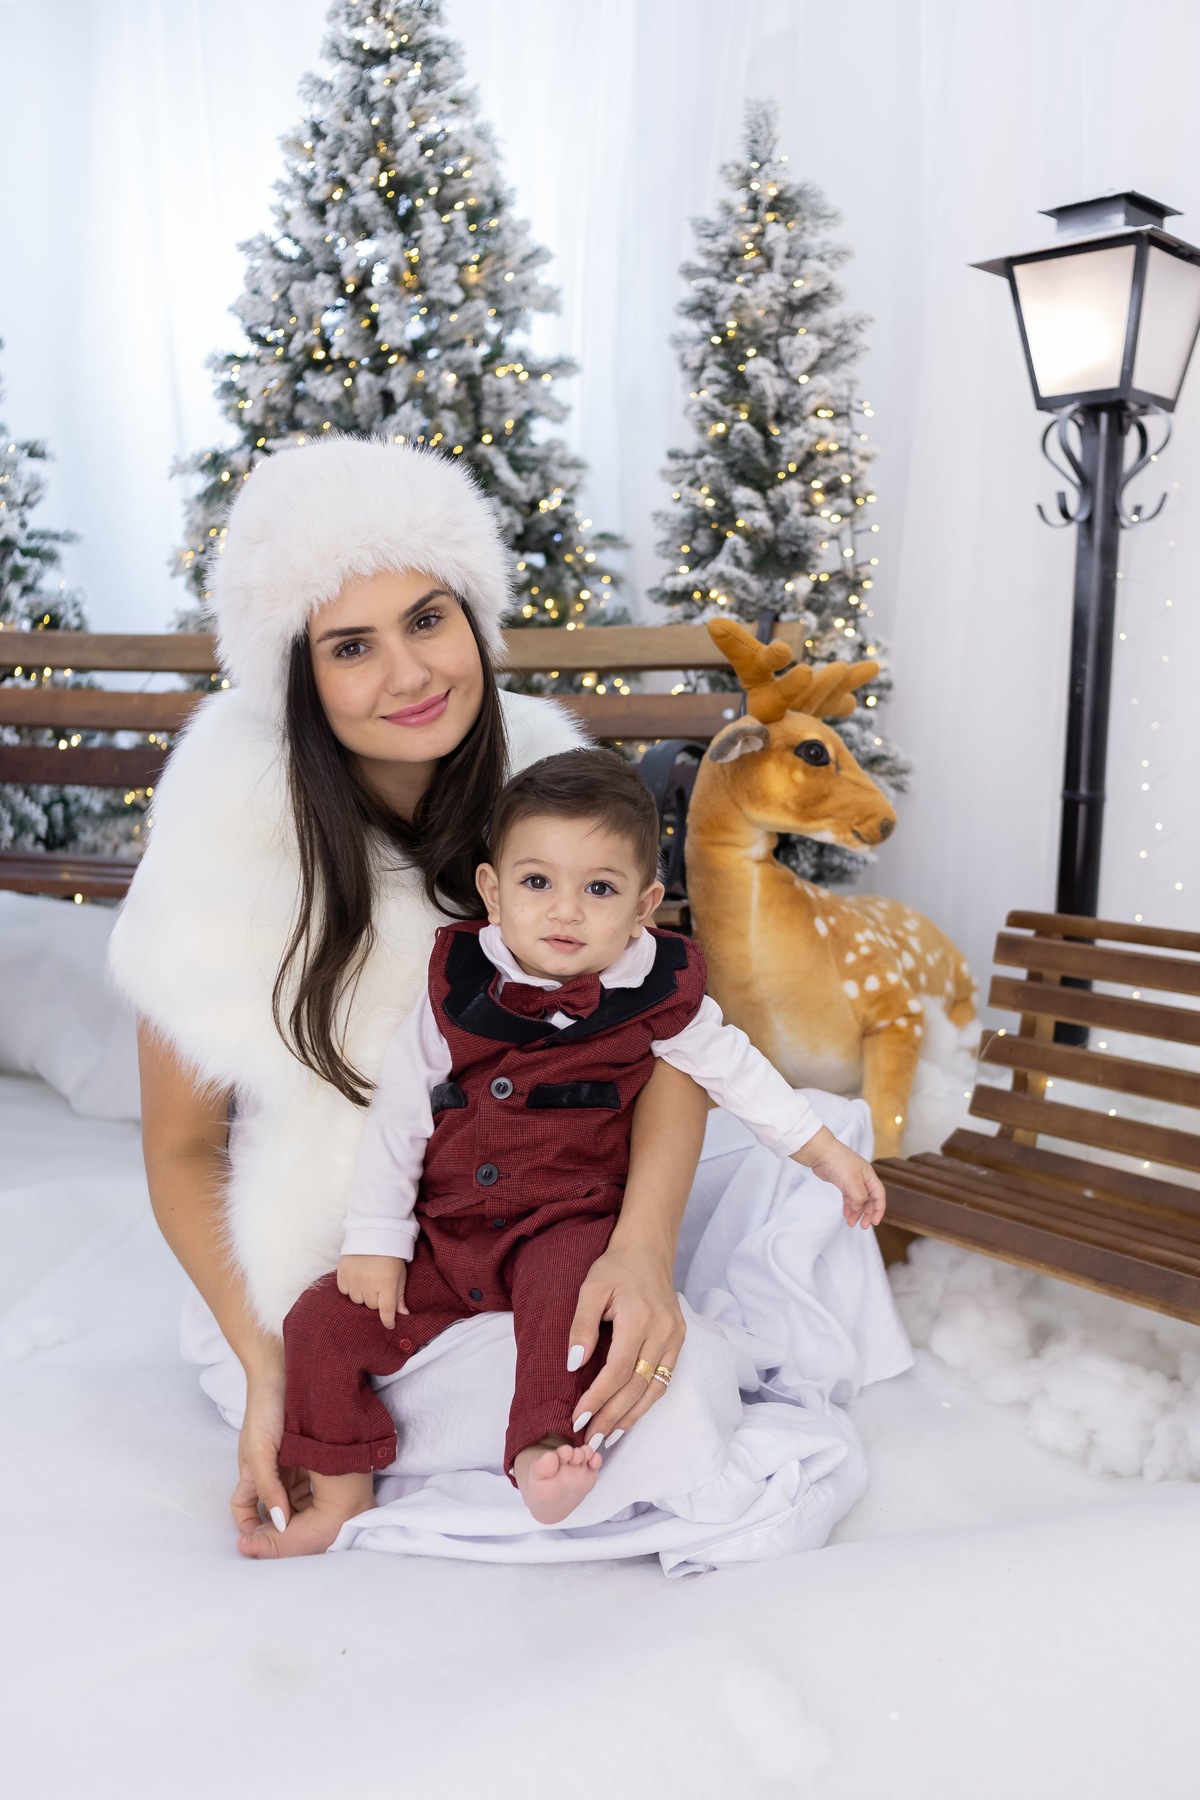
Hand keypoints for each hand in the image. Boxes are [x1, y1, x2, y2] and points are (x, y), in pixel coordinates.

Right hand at [230, 1359, 311, 1537]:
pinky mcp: (306, 1447)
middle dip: (284, 1521)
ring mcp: (288, 1458)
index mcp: (250, 1472)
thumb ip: (269, 1488)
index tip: (266, 1541)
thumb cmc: (266, 1408)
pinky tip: (333, 1490)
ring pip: (294, 1492)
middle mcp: (269, 1468)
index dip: (249, 1526)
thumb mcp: (261, 1452)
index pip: (242, 1508)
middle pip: (273, 1505)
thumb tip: (279, 1524)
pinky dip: (317, 1485)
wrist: (285, 1369)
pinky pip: (310, 1474)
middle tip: (307, 1535)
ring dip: (303, 1504)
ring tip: (324, 1516)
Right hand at [337, 1254, 407, 1328]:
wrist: (374, 1236)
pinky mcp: (343, 1274)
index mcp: (387, 1285)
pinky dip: (349, 1287)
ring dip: (362, 1294)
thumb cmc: (390, 1257)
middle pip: (370, 1306)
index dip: (388, 1320)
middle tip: (378, 1287)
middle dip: (375, 1300)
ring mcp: (355, 1280)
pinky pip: (344, 1291)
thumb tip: (403, 1314)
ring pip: (356, 1300)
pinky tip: (356, 1278)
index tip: (389, 1325)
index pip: (386, 1310)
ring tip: (366, 1281)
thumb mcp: (400, 1275)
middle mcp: (369, 1284)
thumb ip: (400, 1296)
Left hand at [565, 1233, 685, 1446]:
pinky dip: (645, 1402)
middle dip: (611, 1417)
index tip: (577, 1419)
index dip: (597, 1398)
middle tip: (589, 1442)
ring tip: (608, 1439)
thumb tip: (573, 1366)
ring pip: (654, 1389)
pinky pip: (663, 1380)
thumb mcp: (590, 1288)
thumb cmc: (616, 1267)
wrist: (649, 1249)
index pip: (618, 1370)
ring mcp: (675, 1337)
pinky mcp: (679, 1340)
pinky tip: (628, 1416)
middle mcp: (663, 1331)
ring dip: (630, 1417)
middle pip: (636, 1386)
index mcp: (639, 1317)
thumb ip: (581, 1326)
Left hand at [793, 1126, 886, 1228]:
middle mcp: (863, 1179)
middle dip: (867, 1213)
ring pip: (858, 1200)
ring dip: (856, 1212)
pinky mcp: (842, 1182)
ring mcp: (852, 1180)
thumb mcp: (852, 1182)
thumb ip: (859, 1197)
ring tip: (851, 1223)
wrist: (821, 1152)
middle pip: (869, 1199)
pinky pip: (849, 1197)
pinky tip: (846, 1214)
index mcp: (869, 1176)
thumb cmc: (839, 1163)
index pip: (879, 1196)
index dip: (879, 1210)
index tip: (875, 1223)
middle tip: (863, 1226)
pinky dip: (848, 1206)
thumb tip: (859, 1208)